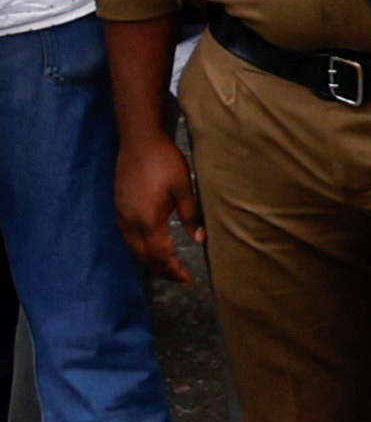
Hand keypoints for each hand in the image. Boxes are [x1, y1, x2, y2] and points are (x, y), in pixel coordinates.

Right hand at [110, 124, 192, 295]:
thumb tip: (200, 240)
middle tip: (180, 278)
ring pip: (134, 248)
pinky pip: (128, 237)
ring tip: (168, 267)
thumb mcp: (184, 188)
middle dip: (162, 270)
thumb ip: (191, 214)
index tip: (188, 280)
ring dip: (150, 261)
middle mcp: (130, 222)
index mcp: (148, 220)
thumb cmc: (165, 162)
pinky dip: (141, 248)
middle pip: (145, 256)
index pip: (160, 255)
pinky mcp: (119, 208)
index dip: (173, 270)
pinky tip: (150, 247)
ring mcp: (121, 215)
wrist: (138, 141)